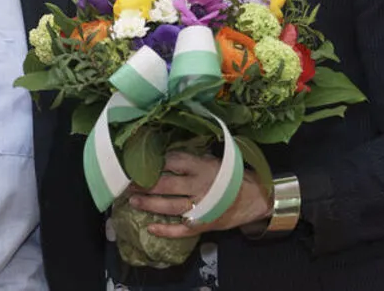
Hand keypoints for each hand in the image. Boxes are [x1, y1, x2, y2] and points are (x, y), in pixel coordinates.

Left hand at [127, 151, 272, 237]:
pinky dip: (166, 230)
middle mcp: (200, 186)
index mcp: (202, 167)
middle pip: (166, 184)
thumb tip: (160, 153)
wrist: (256, 198)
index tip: (136, 162)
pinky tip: (151, 228)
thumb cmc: (229, 176)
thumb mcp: (212, 161)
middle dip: (144, 184)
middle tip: (127, 184)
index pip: (172, 161)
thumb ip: (190, 160)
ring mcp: (202, 207)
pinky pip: (182, 229)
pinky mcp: (204, 224)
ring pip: (170, 206)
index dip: (153, 162)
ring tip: (133, 201)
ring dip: (149, 204)